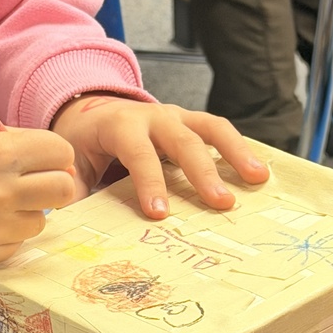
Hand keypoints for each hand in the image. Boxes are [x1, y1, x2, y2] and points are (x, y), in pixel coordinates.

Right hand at [0, 125, 74, 267]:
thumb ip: (26, 148)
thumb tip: (69, 170)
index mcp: (0, 152)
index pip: (61, 152)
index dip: (54, 155)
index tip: (42, 159)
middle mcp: (0, 191)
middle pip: (64, 189)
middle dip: (54, 185)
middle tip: (34, 184)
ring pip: (41, 220)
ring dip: (26, 212)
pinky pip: (18, 242)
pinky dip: (6, 233)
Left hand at [50, 94, 269, 217]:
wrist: (90, 111)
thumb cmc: (84, 145)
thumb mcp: (72, 166)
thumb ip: (75, 191)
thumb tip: (76, 221)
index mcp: (119, 125)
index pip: (138, 153)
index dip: (150, 183)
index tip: (160, 214)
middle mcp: (153, 116)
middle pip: (182, 140)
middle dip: (203, 173)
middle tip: (222, 203)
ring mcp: (177, 116)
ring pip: (211, 128)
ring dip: (236, 152)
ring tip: (258, 178)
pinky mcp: (192, 123)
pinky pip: (219, 132)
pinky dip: (240, 148)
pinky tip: (259, 171)